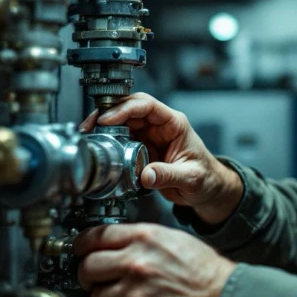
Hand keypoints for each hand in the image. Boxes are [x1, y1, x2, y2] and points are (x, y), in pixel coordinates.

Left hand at [75, 223, 236, 296]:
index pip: (95, 237)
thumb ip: (142, 241)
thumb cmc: (205, 273)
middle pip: (87, 269)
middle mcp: (136, 264)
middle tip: (99, 282)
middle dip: (90, 278)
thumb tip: (116, 247)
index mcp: (144, 239)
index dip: (82, 246)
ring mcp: (135, 295)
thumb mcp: (174, 240)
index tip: (80, 252)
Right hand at [80, 93, 242, 223]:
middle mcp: (159, 126)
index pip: (147, 105)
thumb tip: (146, 174)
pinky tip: (98, 147)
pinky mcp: (141, 150)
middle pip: (128, 109)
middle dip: (107, 113)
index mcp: (174, 123)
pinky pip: (121, 141)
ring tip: (88, 135)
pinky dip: (108, 142)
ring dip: (104, 127)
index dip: (124, 109)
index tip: (107, 119)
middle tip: (90, 125)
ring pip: (122, 123)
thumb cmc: (206, 178)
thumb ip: (168, 175)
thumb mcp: (191, 178)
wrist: (207, 190)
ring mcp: (149, 137)